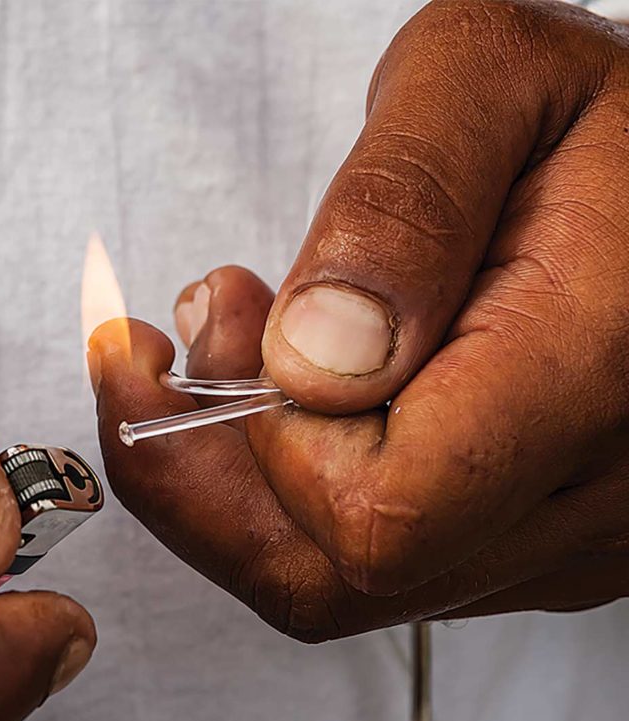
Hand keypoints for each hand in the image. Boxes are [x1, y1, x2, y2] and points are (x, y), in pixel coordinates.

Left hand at [91, 0, 628, 640]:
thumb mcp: (484, 81)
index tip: (225, 320)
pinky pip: (388, 553)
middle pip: (342, 573)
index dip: (269, 437)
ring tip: (240, 336)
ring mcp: (570, 522)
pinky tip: (306, 380)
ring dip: (251, 465)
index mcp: (590, 365)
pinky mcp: (539, 526)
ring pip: (351, 578)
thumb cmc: (589, 106)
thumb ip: (402, 211)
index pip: (380, 510)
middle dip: (219, 460)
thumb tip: (311, 358)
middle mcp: (595, 481)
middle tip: (193, 336)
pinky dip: (304, 479)